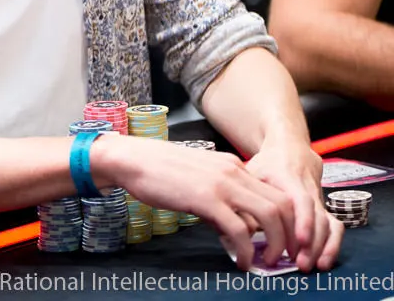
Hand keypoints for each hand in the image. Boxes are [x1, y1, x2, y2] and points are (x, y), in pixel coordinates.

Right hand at [93, 135, 298, 271]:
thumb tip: (236, 227)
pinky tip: (241, 262)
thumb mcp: (200, 179)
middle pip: (282, 204)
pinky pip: (239, 229)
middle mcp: (234, 172)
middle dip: (290, 235)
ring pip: (269, 216)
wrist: (132, 159)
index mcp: (233, 166)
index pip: (277, 193)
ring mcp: (221, 184)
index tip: (285, 242)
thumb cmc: (159, 170)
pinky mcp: (206, 198)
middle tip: (284, 257)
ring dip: (275, 244)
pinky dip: (246, 250)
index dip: (289, 221)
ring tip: (267, 262)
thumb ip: (221, 199)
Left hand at [245, 136, 342, 271]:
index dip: (303, 222)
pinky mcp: (323, 208)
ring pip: (329, 225)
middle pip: (317, 218)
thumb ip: (246, 196)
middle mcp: (309, 190)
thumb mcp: (251, 173)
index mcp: (289, 179)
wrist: (289, 149)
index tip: (299, 241)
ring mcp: (319, 200)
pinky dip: (332, 245)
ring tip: (311, 266)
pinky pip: (334, 227)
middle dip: (311, 244)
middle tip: (300, 265)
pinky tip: (323, 261)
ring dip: (322, 248)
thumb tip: (235, 226)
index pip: (302, 201)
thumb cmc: (267, 164)